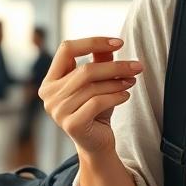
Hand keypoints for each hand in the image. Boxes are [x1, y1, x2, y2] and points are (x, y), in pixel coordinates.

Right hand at [38, 37, 143, 155]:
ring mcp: (57, 110)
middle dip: (115, 67)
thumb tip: (111, 43)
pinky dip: (115, 96)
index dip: (93, 42)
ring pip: (92, 87)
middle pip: (85, 70)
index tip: (119, 42)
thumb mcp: (99, 82)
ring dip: (118, 82)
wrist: (97, 143)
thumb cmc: (96, 109)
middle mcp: (48, 94)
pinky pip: (97, 102)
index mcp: (50, 80)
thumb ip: (100, 62)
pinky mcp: (71, 124)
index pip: (66, 49)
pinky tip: (126, 96)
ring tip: (132, 81)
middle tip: (138, 66)